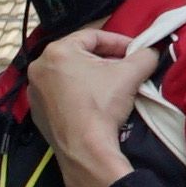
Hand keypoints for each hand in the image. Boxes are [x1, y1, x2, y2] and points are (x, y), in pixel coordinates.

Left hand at [26, 27, 148, 186]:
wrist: (85, 150)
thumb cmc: (102, 106)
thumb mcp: (130, 74)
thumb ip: (144, 56)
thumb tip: (150, 53)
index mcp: (57, 51)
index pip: (92, 36)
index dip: (118, 41)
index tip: (135, 50)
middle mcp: (39, 68)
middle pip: (79, 55)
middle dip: (105, 59)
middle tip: (125, 67)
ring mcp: (35, 91)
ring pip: (69, 75)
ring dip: (91, 76)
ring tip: (112, 85)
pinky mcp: (37, 112)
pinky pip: (61, 94)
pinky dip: (78, 93)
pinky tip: (94, 103)